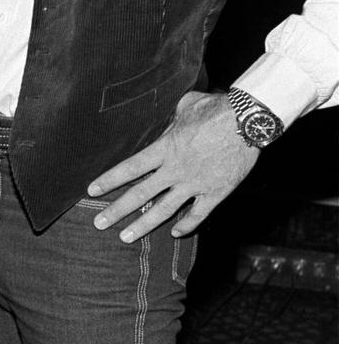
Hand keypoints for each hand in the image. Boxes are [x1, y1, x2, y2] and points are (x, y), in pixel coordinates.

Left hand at [87, 91, 259, 242]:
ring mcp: (195, 183)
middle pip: (139, 195)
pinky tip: (176, 233)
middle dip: (116, 211)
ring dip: (143, 225)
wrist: (251, 119)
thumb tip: (168, 118)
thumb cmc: (219, 108)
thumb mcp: (187, 106)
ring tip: (125, 237)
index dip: (109, 180)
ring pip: (163, 210)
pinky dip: (187, 224)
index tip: (92, 191)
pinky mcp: (216, 191)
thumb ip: (172, 118)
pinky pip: (198, 214)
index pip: (129, 168)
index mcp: (166, 148)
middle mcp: (176, 170)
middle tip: (98, 224)